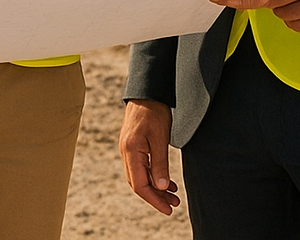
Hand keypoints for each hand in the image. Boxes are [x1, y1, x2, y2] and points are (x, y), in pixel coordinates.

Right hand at [119, 100, 178, 214]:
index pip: (140, 184)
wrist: (147, 91)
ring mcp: (129, 149)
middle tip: (173, 205)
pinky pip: (142, 167)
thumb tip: (160, 186)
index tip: (168, 208)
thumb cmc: (154, 111)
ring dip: (156, 188)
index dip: (154, 199)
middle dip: (156, 196)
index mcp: (131, 151)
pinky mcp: (134, 146)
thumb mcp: (160, 138)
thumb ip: (160, 163)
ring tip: (174, 195)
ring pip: (140, 176)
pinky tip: (167, 181)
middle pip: (138, 183)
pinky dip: (154, 176)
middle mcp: (126, 152)